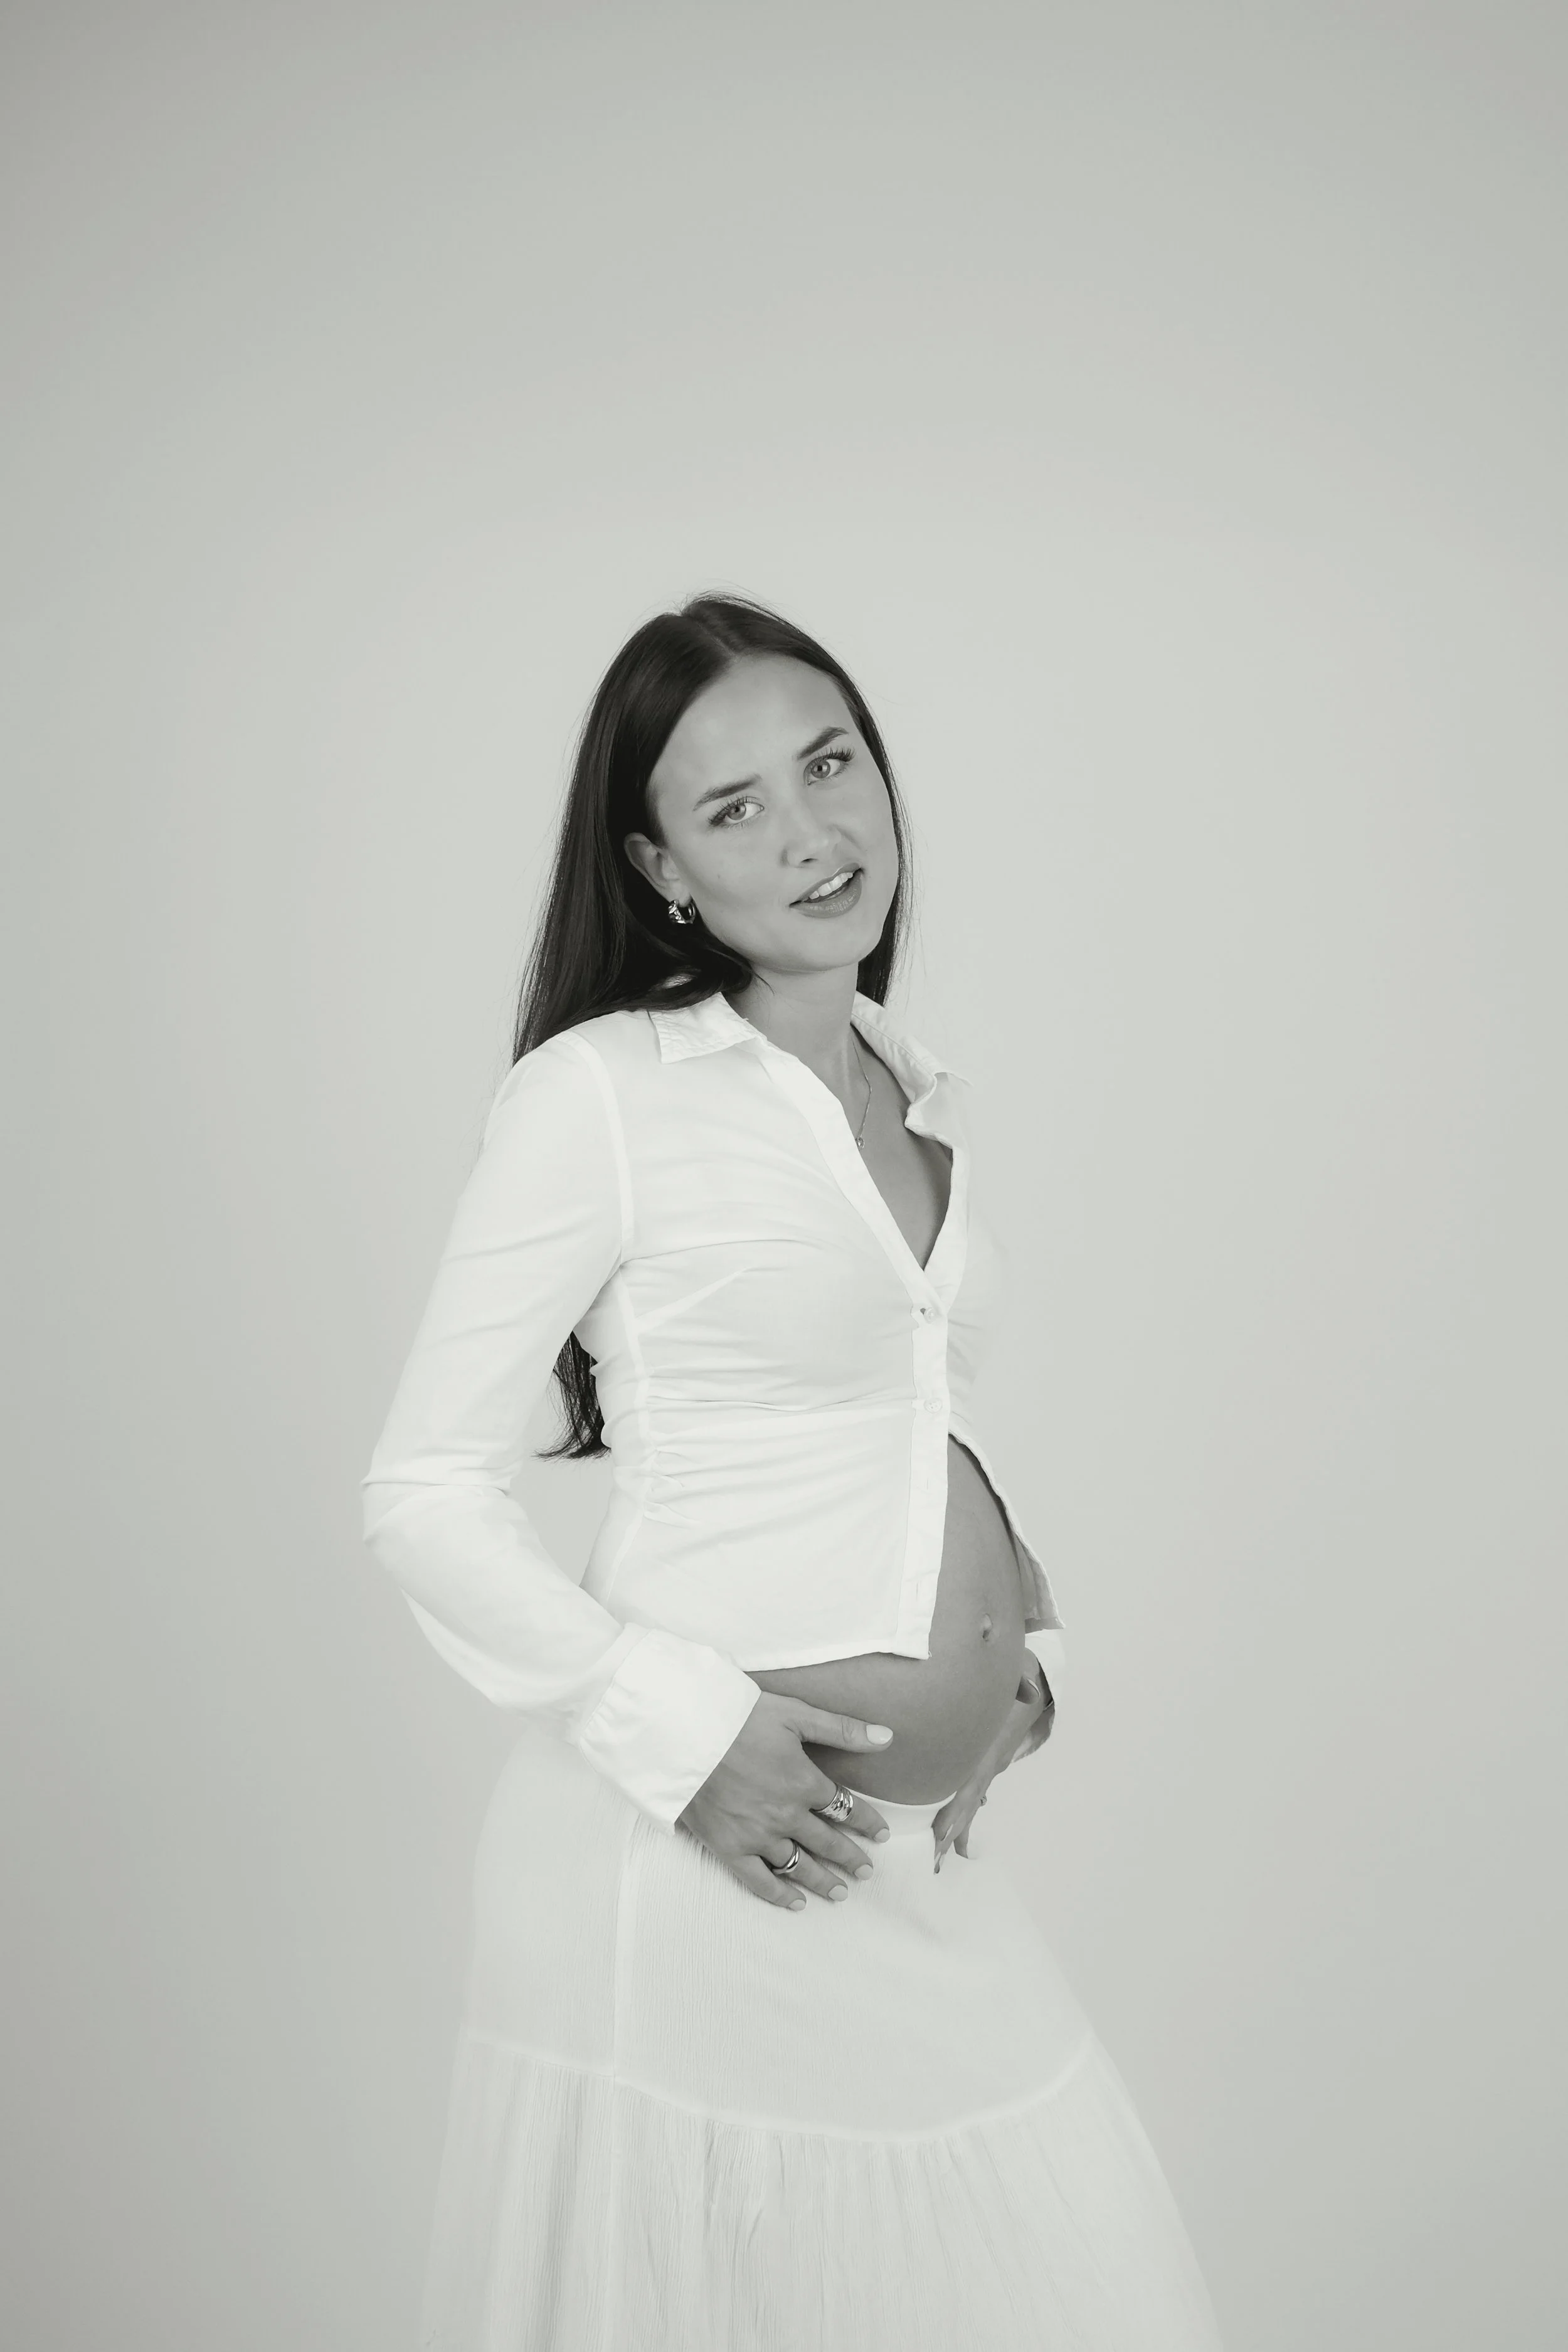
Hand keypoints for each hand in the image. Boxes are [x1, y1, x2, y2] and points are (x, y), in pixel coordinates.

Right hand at [677, 1693, 893, 1909]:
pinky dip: (779, 1895)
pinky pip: (759, 1880)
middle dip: (851, 1858)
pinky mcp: (729, 1848)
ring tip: (840, 1893)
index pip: (846, 1807)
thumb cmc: (738, 1718)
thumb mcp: (795, 1713)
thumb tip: (887, 1737)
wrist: (684, 1735)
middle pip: (827, 1842)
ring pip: (799, 1866)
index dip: (868, 1822)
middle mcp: (786, 1815)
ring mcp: (757, 1836)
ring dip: (822, 1880)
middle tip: (867, 1872)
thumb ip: (842, 1729)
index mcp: (804, 1782)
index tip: (882, 1835)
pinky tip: (795, 1903)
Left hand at [931, 1663, 1053, 1871]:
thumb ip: (1022, 1682)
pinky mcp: (986, 1760)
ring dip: (958, 1826)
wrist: (1033, 1678)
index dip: (959, 1808)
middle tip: (936, 1859)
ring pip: (971, 1799)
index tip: (943, 1833)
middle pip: (970, 1800)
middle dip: (954, 1829)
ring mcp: (990, 1762)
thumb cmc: (1017, 1675)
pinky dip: (964, 1810)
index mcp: (992, 1744)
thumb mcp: (1021, 1675)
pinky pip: (972, 1789)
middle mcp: (991, 1759)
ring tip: (942, 1856)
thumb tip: (1029, 1690)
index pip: (973, 1780)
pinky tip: (954, 1833)